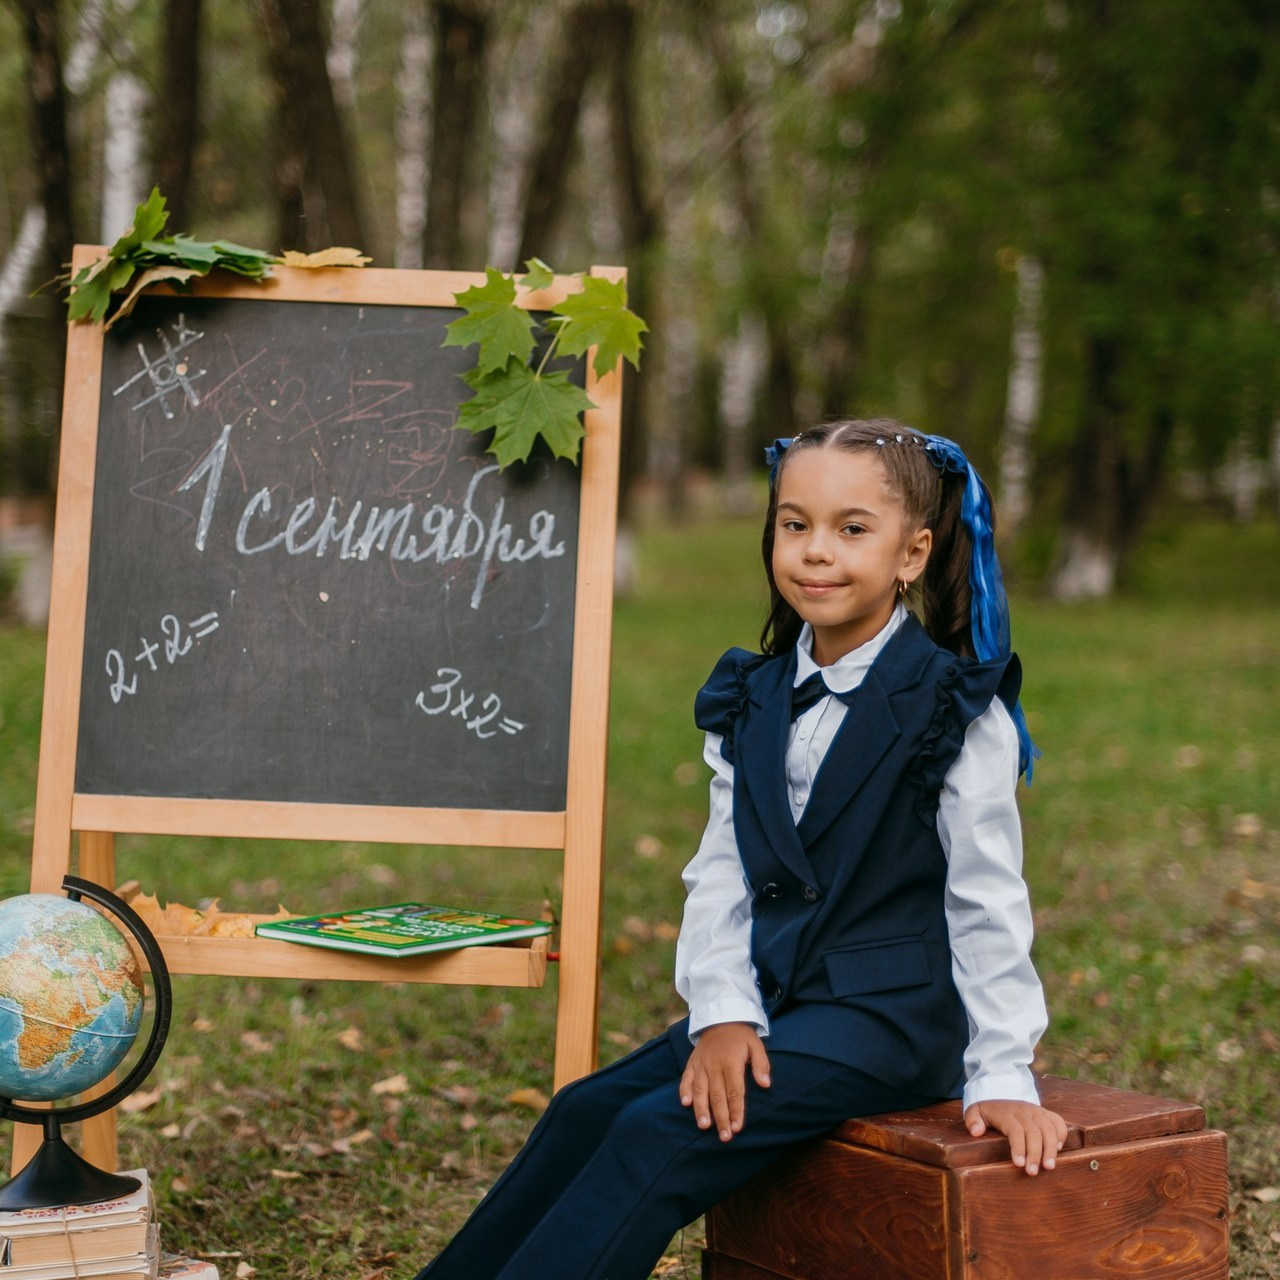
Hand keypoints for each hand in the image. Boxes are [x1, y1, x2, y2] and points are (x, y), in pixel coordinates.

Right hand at [679, 1022, 771, 1141]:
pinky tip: (685, 1103)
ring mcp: (701, 1064)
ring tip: (704, 1125)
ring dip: (701, 1108)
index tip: (738, 1127)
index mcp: (731, 1063)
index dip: (736, 1110)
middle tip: (725, 1137)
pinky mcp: (692, 1063)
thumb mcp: (756, 1045)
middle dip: (721, 1117)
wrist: (720, 1018)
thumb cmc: (741, 1036)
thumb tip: (765, 1084)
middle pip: (718, 1095)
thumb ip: (761, 1064)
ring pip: (700, 1089)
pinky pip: (686, 1078)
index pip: (735, 1091)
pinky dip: (684, 1090)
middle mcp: (714, 1065)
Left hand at [964, 1099, 1067, 1175]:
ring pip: (1048, 1128)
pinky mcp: (1045, 1112)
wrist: (1000, 1090)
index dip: (1019, 1147)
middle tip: (1032, 1172)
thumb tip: (975, 1131)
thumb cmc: (988, 1109)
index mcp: (1006, 1113)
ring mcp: (1036, 1111)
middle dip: (1035, 1153)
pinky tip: (1059, 1149)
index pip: (1015, 1130)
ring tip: (1049, 1166)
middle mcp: (1023, 1111)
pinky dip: (1061, 1134)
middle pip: (1034, 1132)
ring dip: (1051, 1148)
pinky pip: (1058, 1121)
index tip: (1019, 1164)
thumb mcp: (974, 1111)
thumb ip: (972, 1120)